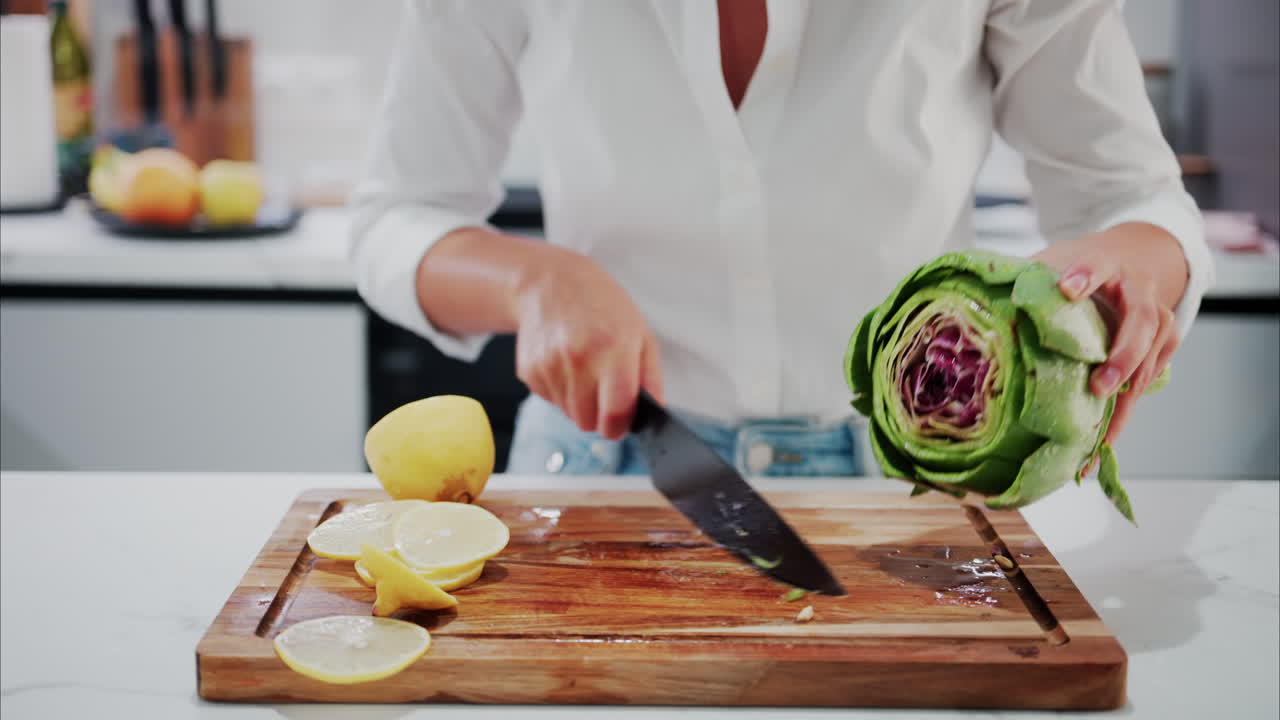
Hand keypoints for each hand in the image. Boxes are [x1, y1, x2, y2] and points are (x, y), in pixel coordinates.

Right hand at [512, 247, 663, 439]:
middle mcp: (578, 359)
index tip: (621, 423)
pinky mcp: (528, 371)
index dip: (620, 427)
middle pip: (588, 423)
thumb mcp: (639, 332)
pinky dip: (560, 390)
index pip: (615, 415)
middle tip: (604, 391)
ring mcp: (549, 365)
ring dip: (579, 402)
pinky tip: (565, 362)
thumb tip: (653, 412)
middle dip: (599, 416)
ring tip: (584, 369)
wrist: (550, 282)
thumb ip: (650, 377)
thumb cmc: (601, 306)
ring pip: (568, 414)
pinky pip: (550, 400)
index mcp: (612, 350)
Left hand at [1033, 222, 1187, 444]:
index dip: (1085, 275)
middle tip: (1099, 386)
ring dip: (1125, 398)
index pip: (1097, 264)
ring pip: (1149, 358)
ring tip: (1100, 438)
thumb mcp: (1052, 261)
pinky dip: (1127, 409)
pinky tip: (1105, 439)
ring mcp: (1156, 316)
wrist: (1131, 258)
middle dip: (1121, 356)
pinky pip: (1149, 379)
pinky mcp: (1163, 341)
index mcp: (1106, 262)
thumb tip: (981, 306)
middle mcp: (1138, 290)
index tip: (1067, 290)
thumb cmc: (1080, 265)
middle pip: (1140, 322)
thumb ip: (1024, 279)